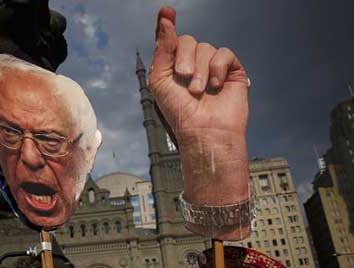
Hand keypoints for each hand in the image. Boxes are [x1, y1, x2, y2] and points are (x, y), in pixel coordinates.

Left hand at [149, 7, 249, 238]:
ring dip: (200, 71)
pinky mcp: (231, 70)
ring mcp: (213, 66)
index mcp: (172, 66)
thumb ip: (162, 49)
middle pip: (188, 40)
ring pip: (205, 47)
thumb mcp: (160, 80)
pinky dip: (217, 68)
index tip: (167, 11)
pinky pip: (223, 53)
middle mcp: (193, 64)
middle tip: (184, 80)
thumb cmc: (179, 112)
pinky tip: (215, 87)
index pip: (170, 39)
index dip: (167, 25)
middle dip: (184, 60)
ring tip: (199, 92)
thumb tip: (165, 17)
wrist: (203, 131)